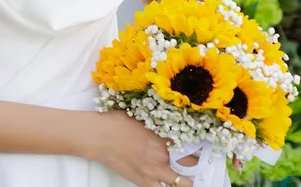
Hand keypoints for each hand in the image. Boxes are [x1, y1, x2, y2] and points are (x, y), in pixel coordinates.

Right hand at [74, 111, 192, 186]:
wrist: (98, 136)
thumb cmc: (117, 123)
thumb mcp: (143, 119)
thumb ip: (158, 127)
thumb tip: (169, 127)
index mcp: (164, 141)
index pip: (192, 150)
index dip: (199, 152)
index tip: (202, 151)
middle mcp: (161, 159)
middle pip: (190, 169)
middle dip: (195, 168)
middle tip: (197, 166)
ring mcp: (152, 173)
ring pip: (179, 184)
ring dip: (184, 181)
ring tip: (186, 179)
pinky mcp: (141, 182)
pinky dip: (165, 186)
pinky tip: (166, 182)